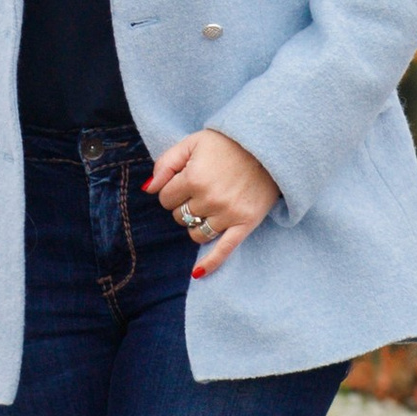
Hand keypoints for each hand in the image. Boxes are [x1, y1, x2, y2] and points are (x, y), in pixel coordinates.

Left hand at [145, 127, 278, 278]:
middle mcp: (210, 198)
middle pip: (180, 217)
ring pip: (196, 234)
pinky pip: (224, 250)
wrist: (267, 147)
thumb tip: (148, 189)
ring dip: (196, 224)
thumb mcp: (192, 142)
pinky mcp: (245, 223)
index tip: (184, 180)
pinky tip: (198, 273)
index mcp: (194, 178)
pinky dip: (210, 263)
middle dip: (185, 205)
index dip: (172, 190)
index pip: (165, 198)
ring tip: (208, 208)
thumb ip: (166, 163)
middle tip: (201, 190)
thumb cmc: (227, 143)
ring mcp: (228, 214)